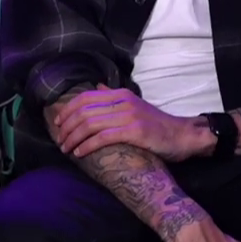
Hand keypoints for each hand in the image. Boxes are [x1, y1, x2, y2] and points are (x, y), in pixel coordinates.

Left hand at [50, 84, 212, 160]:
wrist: (183, 136)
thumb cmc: (158, 125)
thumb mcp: (135, 106)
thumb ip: (114, 97)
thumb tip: (97, 88)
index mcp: (122, 94)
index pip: (86, 97)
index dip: (67, 110)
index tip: (57, 123)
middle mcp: (123, 101)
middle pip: (84, 111)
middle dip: (66, 127)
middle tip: (59, 141)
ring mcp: (129, 116)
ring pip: (90, 124)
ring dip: (73, 138)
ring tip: (66, 149)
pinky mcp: (134, 131)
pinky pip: (103, 137)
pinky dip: (87, 145)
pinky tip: (80, 153)